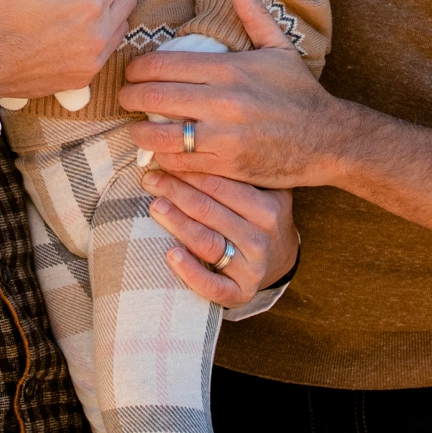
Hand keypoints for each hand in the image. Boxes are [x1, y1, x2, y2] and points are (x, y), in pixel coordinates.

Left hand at [123, 0, 355, 188]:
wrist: (328, 139)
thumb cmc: (299, 92)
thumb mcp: (278, 47)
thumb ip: (252, 13)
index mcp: (229, 68)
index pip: (164, 64)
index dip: (138, 69)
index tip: (133, 72)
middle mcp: (223, 101)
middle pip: (154, 97)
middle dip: (130, 97)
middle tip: (124, 97)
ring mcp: (224, 136)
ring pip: (161, 134)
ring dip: (140, 132)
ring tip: (136, 128)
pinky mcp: (227, 165)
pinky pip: (181, 162)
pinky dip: (164, 158)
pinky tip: (160, 152)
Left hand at [139, 168, 297, 308]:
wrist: (281, 259)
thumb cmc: (261, 215)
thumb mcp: (262, 190)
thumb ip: (238, 170)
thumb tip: (192, 139)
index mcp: (269, 207)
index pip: (222, 185)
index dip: (189, 170)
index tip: (164, 158)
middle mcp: (263, 237)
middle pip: (209, 210)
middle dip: (176, 191)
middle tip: (151, 178)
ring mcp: (253, 267)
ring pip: (207, 242)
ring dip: (176, 223)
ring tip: (154, 205)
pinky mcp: (241, 292)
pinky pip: (212, 285)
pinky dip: (190, 271)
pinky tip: (170, 254)